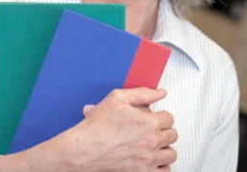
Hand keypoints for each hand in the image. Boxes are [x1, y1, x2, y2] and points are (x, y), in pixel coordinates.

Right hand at [0, 87, 176, 171]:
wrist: (84, 148)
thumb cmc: (97, 125)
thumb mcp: (117, 98)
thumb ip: (142, 93)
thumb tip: (159, 93)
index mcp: (148, 122)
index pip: (169, 117)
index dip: (160, 114)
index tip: (153, 116)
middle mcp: (151, 142)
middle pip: (172, 134)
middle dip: (163, 128)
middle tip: (152, 127)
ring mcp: (148, 159)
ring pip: (171, 153)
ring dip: (164, 146)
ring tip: (153, 142)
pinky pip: (165, 171)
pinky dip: (162, 164)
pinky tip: (153, 157)